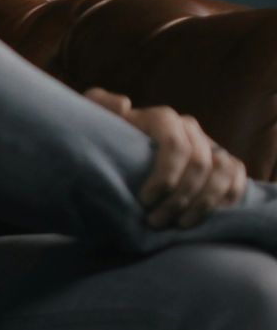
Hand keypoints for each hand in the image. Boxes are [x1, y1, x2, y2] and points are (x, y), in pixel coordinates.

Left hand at [84, 88, 247, 228]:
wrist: (118, 153)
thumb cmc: (104, 138)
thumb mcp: (93, 119)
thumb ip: (99, 105)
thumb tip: (124, 105)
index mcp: (162, 119)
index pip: (175, 145)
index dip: (165, 176)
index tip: (144, 200)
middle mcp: (189, 129)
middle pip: (198, 164)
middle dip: (179, 198)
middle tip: (155, 221)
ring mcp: (209, 145)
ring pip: (222, 172)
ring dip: (204, 203)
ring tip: (178, 224)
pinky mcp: (222, 162)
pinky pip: (237, 177)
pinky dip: (227, 198)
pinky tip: (203, 216)